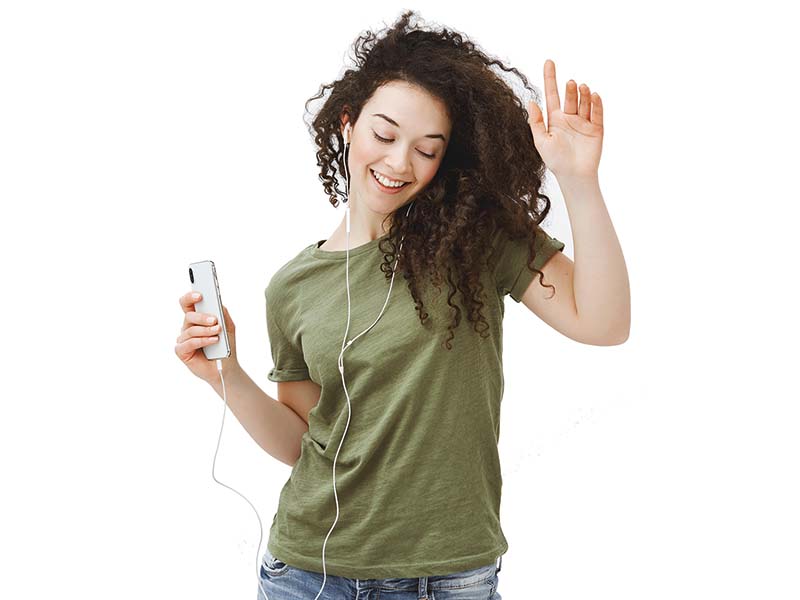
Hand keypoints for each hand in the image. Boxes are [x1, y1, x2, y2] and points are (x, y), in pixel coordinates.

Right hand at [175, 291, 239, 382]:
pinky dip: (202, 341)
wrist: (226, 367)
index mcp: (196, 318)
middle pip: (188, 315)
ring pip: (190, 329)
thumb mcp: (228, 327)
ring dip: (206, 330)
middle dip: (201, 316)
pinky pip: (188, 343)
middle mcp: (187, 327)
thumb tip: (219, 303)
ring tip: (218, 332)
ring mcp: (183, 339)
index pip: (187, 303)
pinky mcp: (181, 351)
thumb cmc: (225, 346)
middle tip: (214, 320)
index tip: (200, 295)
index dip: (190, 297)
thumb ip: (223, 314)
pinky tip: (213, 340)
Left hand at [527, 59, 603, 179]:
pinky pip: (597, 113)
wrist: (574, 175)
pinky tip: (594, 96)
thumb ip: (536, 122)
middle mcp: (569, 118)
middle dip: (570, 89)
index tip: (549, 62)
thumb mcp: (541, 141)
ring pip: (584, 102)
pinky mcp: (596, 129)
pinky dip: (596, 103)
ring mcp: (584, 122)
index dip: (550, 78)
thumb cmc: (555, 161)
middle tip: (571, 83)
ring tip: (582, 88)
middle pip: (570, 97)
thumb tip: (531, 102)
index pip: (552, 94)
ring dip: (583, 94)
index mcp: (555, 120)